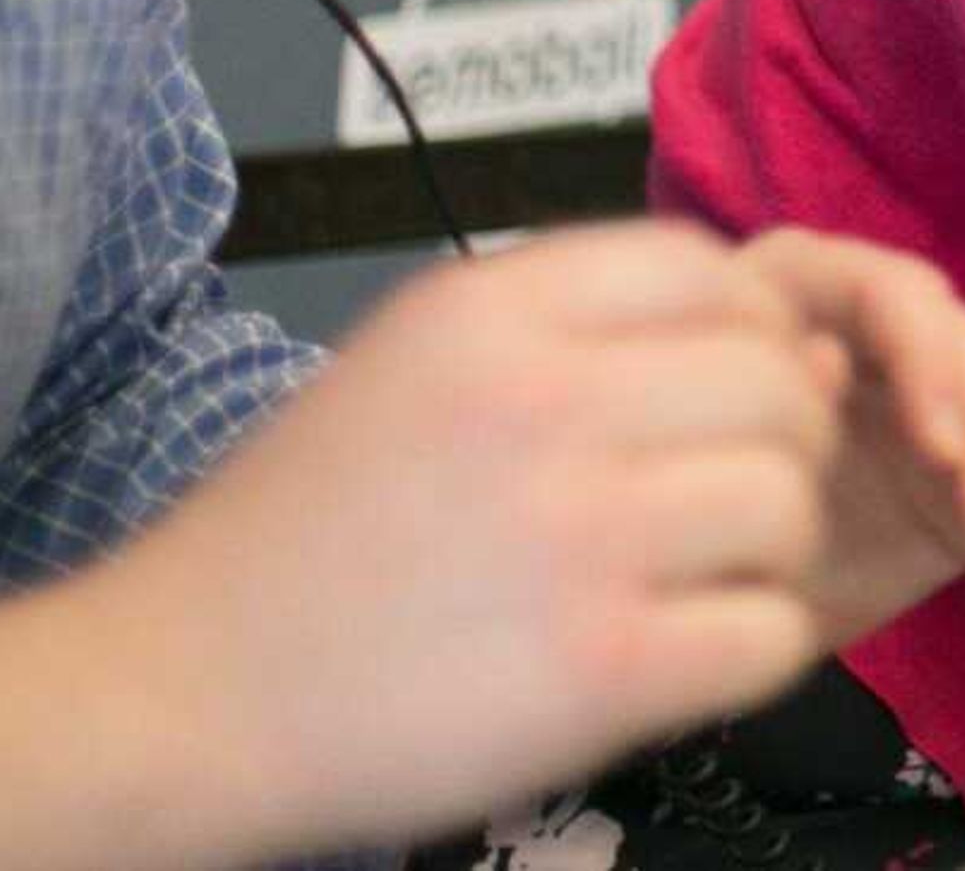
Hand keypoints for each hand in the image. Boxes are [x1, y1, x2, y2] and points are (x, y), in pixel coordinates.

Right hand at [90, 221, 869, 849]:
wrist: (174, 694)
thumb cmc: (298, 539)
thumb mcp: (410, 362)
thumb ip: (567, 329)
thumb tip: (775, 334)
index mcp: (489, 312)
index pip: (709, 270)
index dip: (754, 327)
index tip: (737, 382)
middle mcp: (542, 404)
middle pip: (777, 381)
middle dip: (786, 439)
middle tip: (739, 493)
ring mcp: (577, 537)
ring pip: (790, 503)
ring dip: (777, 549)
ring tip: (714, 578)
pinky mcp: (600, 669)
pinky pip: (770, 633)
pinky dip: (759, 648)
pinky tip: (700, 653)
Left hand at [736, 227, 964, 631]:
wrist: (720, 624)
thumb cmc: (699, 542)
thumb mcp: (708, 486)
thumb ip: (760, 417)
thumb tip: (825, 361)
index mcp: (805, 301)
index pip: (890, 291)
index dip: (930, 358)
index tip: (942, 452)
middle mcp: (887, 333)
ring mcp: (948, 394)